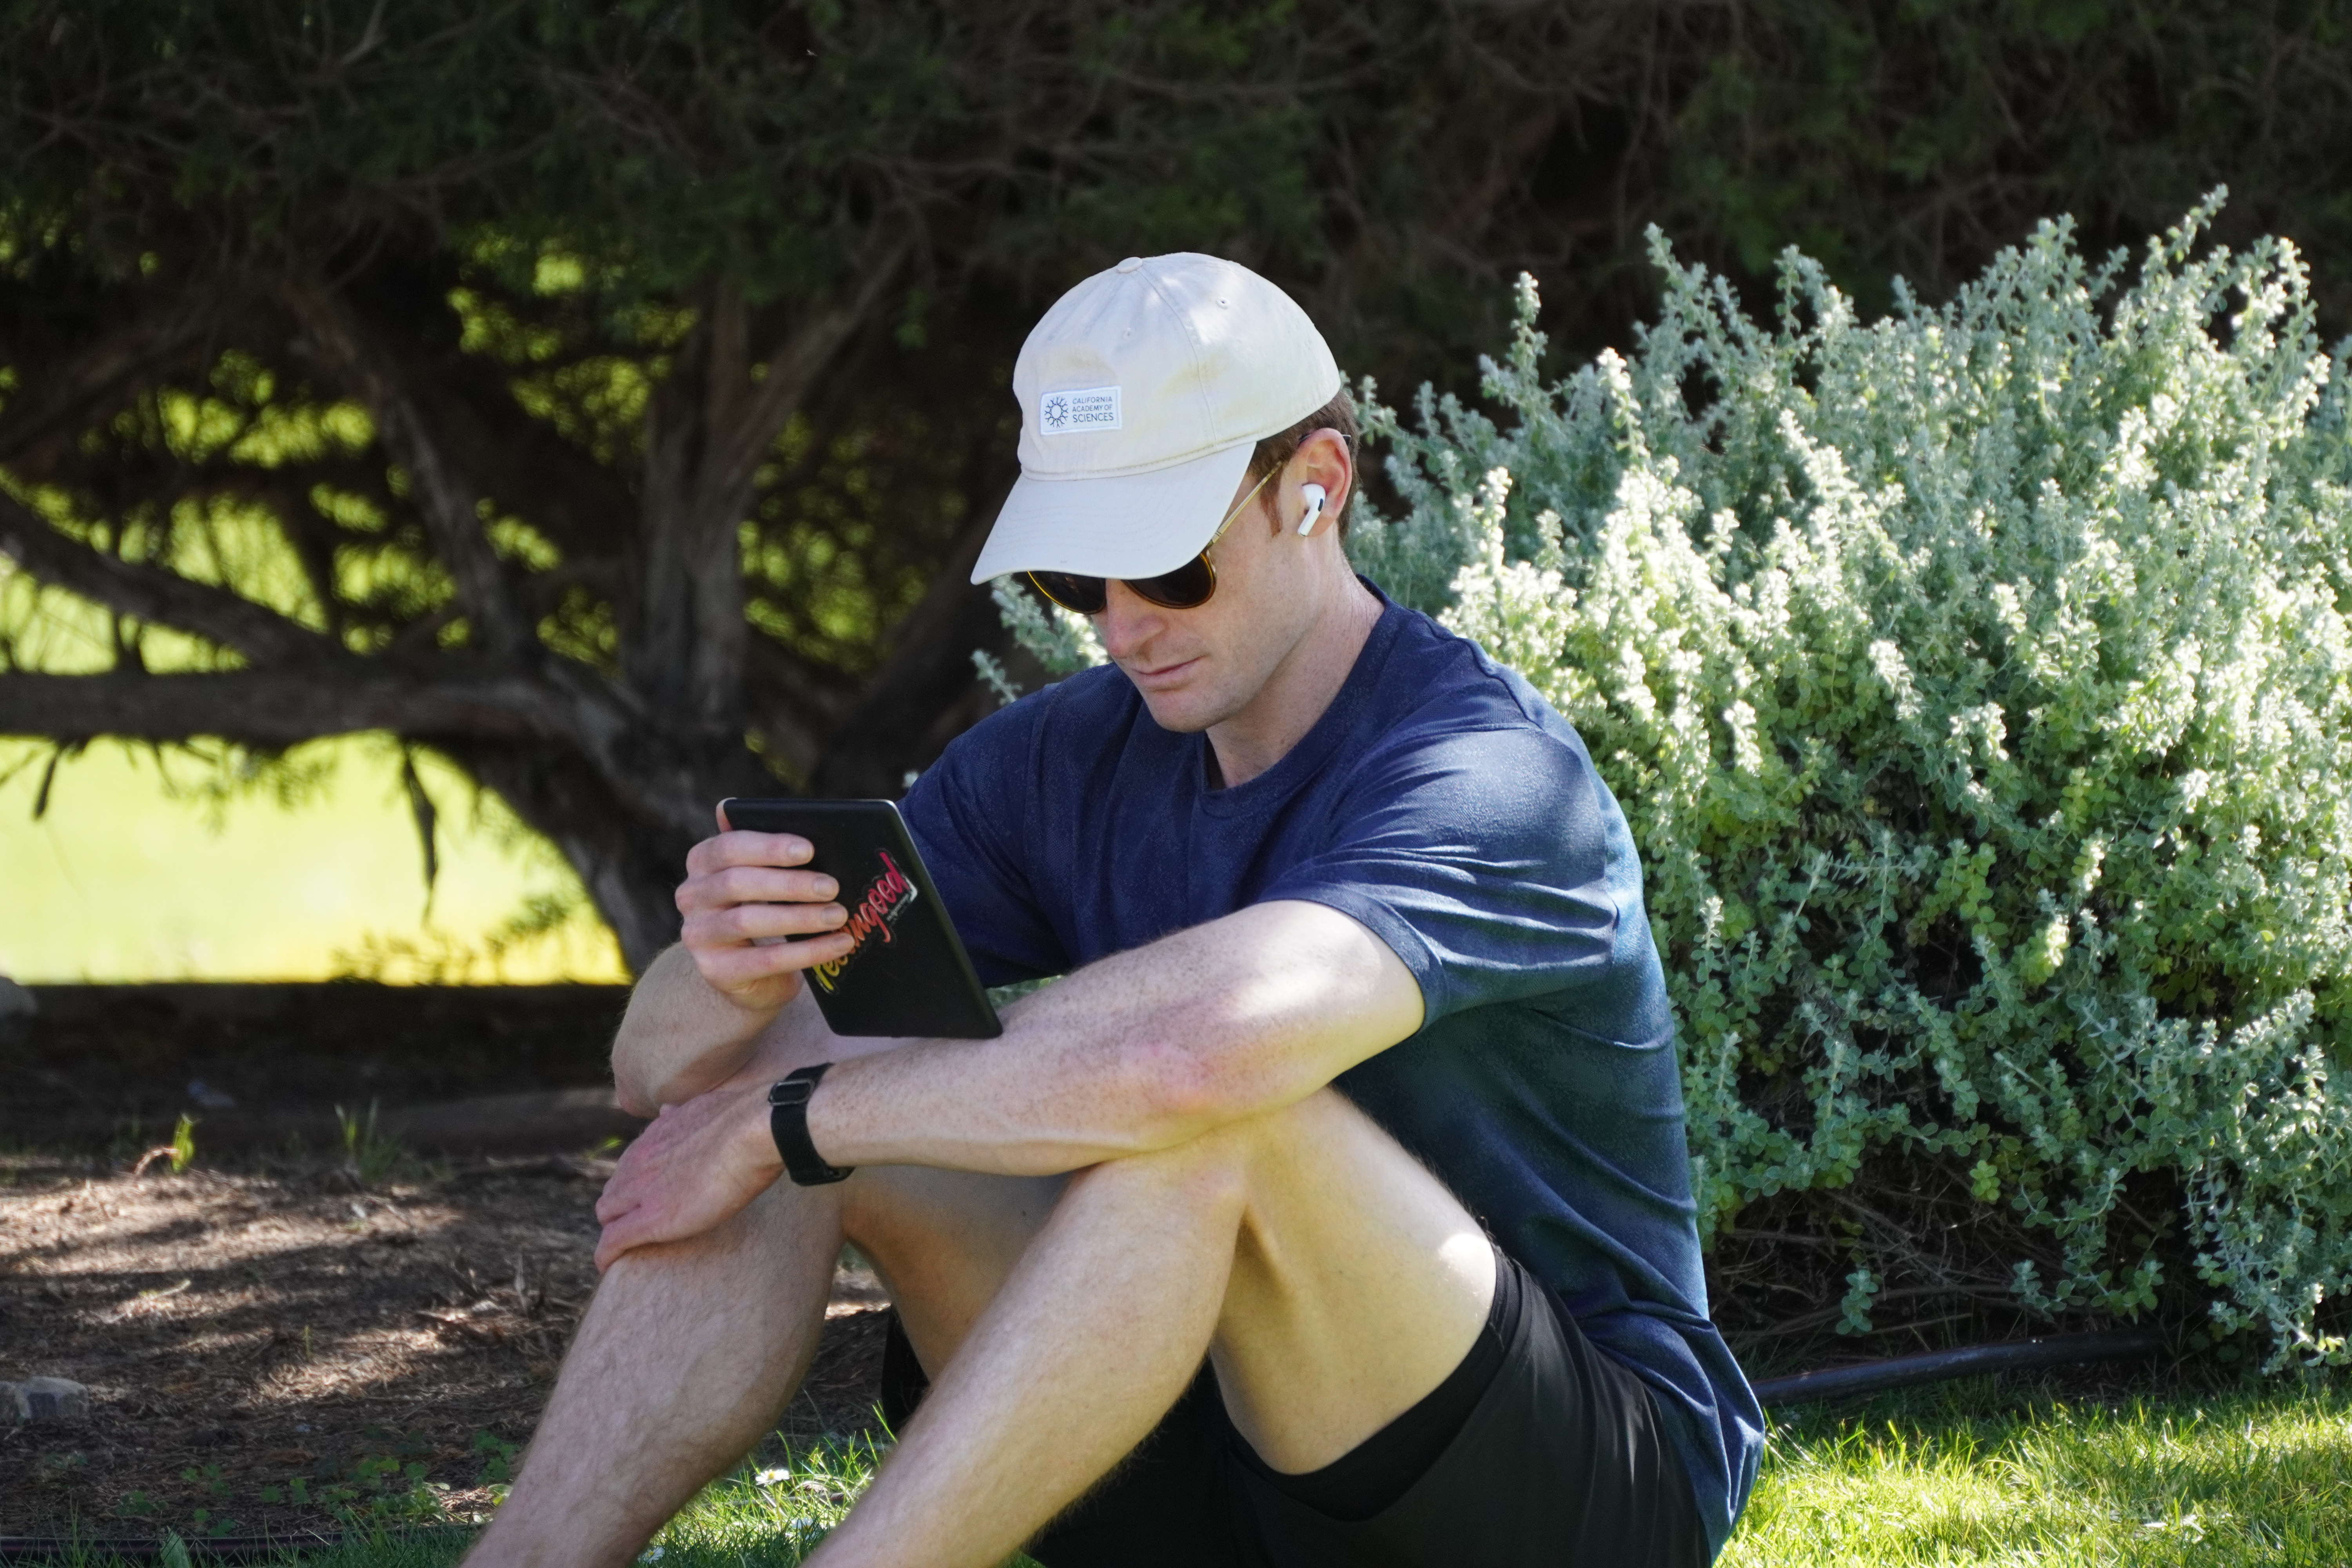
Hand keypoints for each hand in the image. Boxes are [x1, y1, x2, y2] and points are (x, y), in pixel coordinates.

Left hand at [593, 1079, 785, 1269]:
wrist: (753, 1132)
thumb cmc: (745, 1122)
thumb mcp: (702, 1109)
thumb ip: (680, 1116)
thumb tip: (668, 1111)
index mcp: (654, 1136)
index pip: (628, 1166)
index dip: (633, 1186)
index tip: (644, 1199)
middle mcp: (640, 1160)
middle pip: (612, 1191)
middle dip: (619, 1209)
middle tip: (637, 1227)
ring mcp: (641, 1189)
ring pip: (606, 1214)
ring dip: (614, 1229)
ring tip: (625, 1247)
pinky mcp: (650, 1219)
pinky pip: (612, 1241)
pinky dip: (605, 1255)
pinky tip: (606, 1265)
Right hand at [675, 805, 855, 1015]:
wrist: (749, 972)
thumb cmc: (763, 908)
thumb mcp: (764, 878)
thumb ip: (773, 852)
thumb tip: (806, 822)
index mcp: (702, 862)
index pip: (728, 847)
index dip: (769, 847)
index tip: (808, 850)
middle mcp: (691, 896)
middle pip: (737, 883)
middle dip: (789, 884)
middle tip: (831, 886)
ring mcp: (698, 936)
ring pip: (747, 921)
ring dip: (800, 917)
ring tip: (838, 915)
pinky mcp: (716, 971)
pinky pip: (765, 960)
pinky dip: (807, 952)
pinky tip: (839, 944)